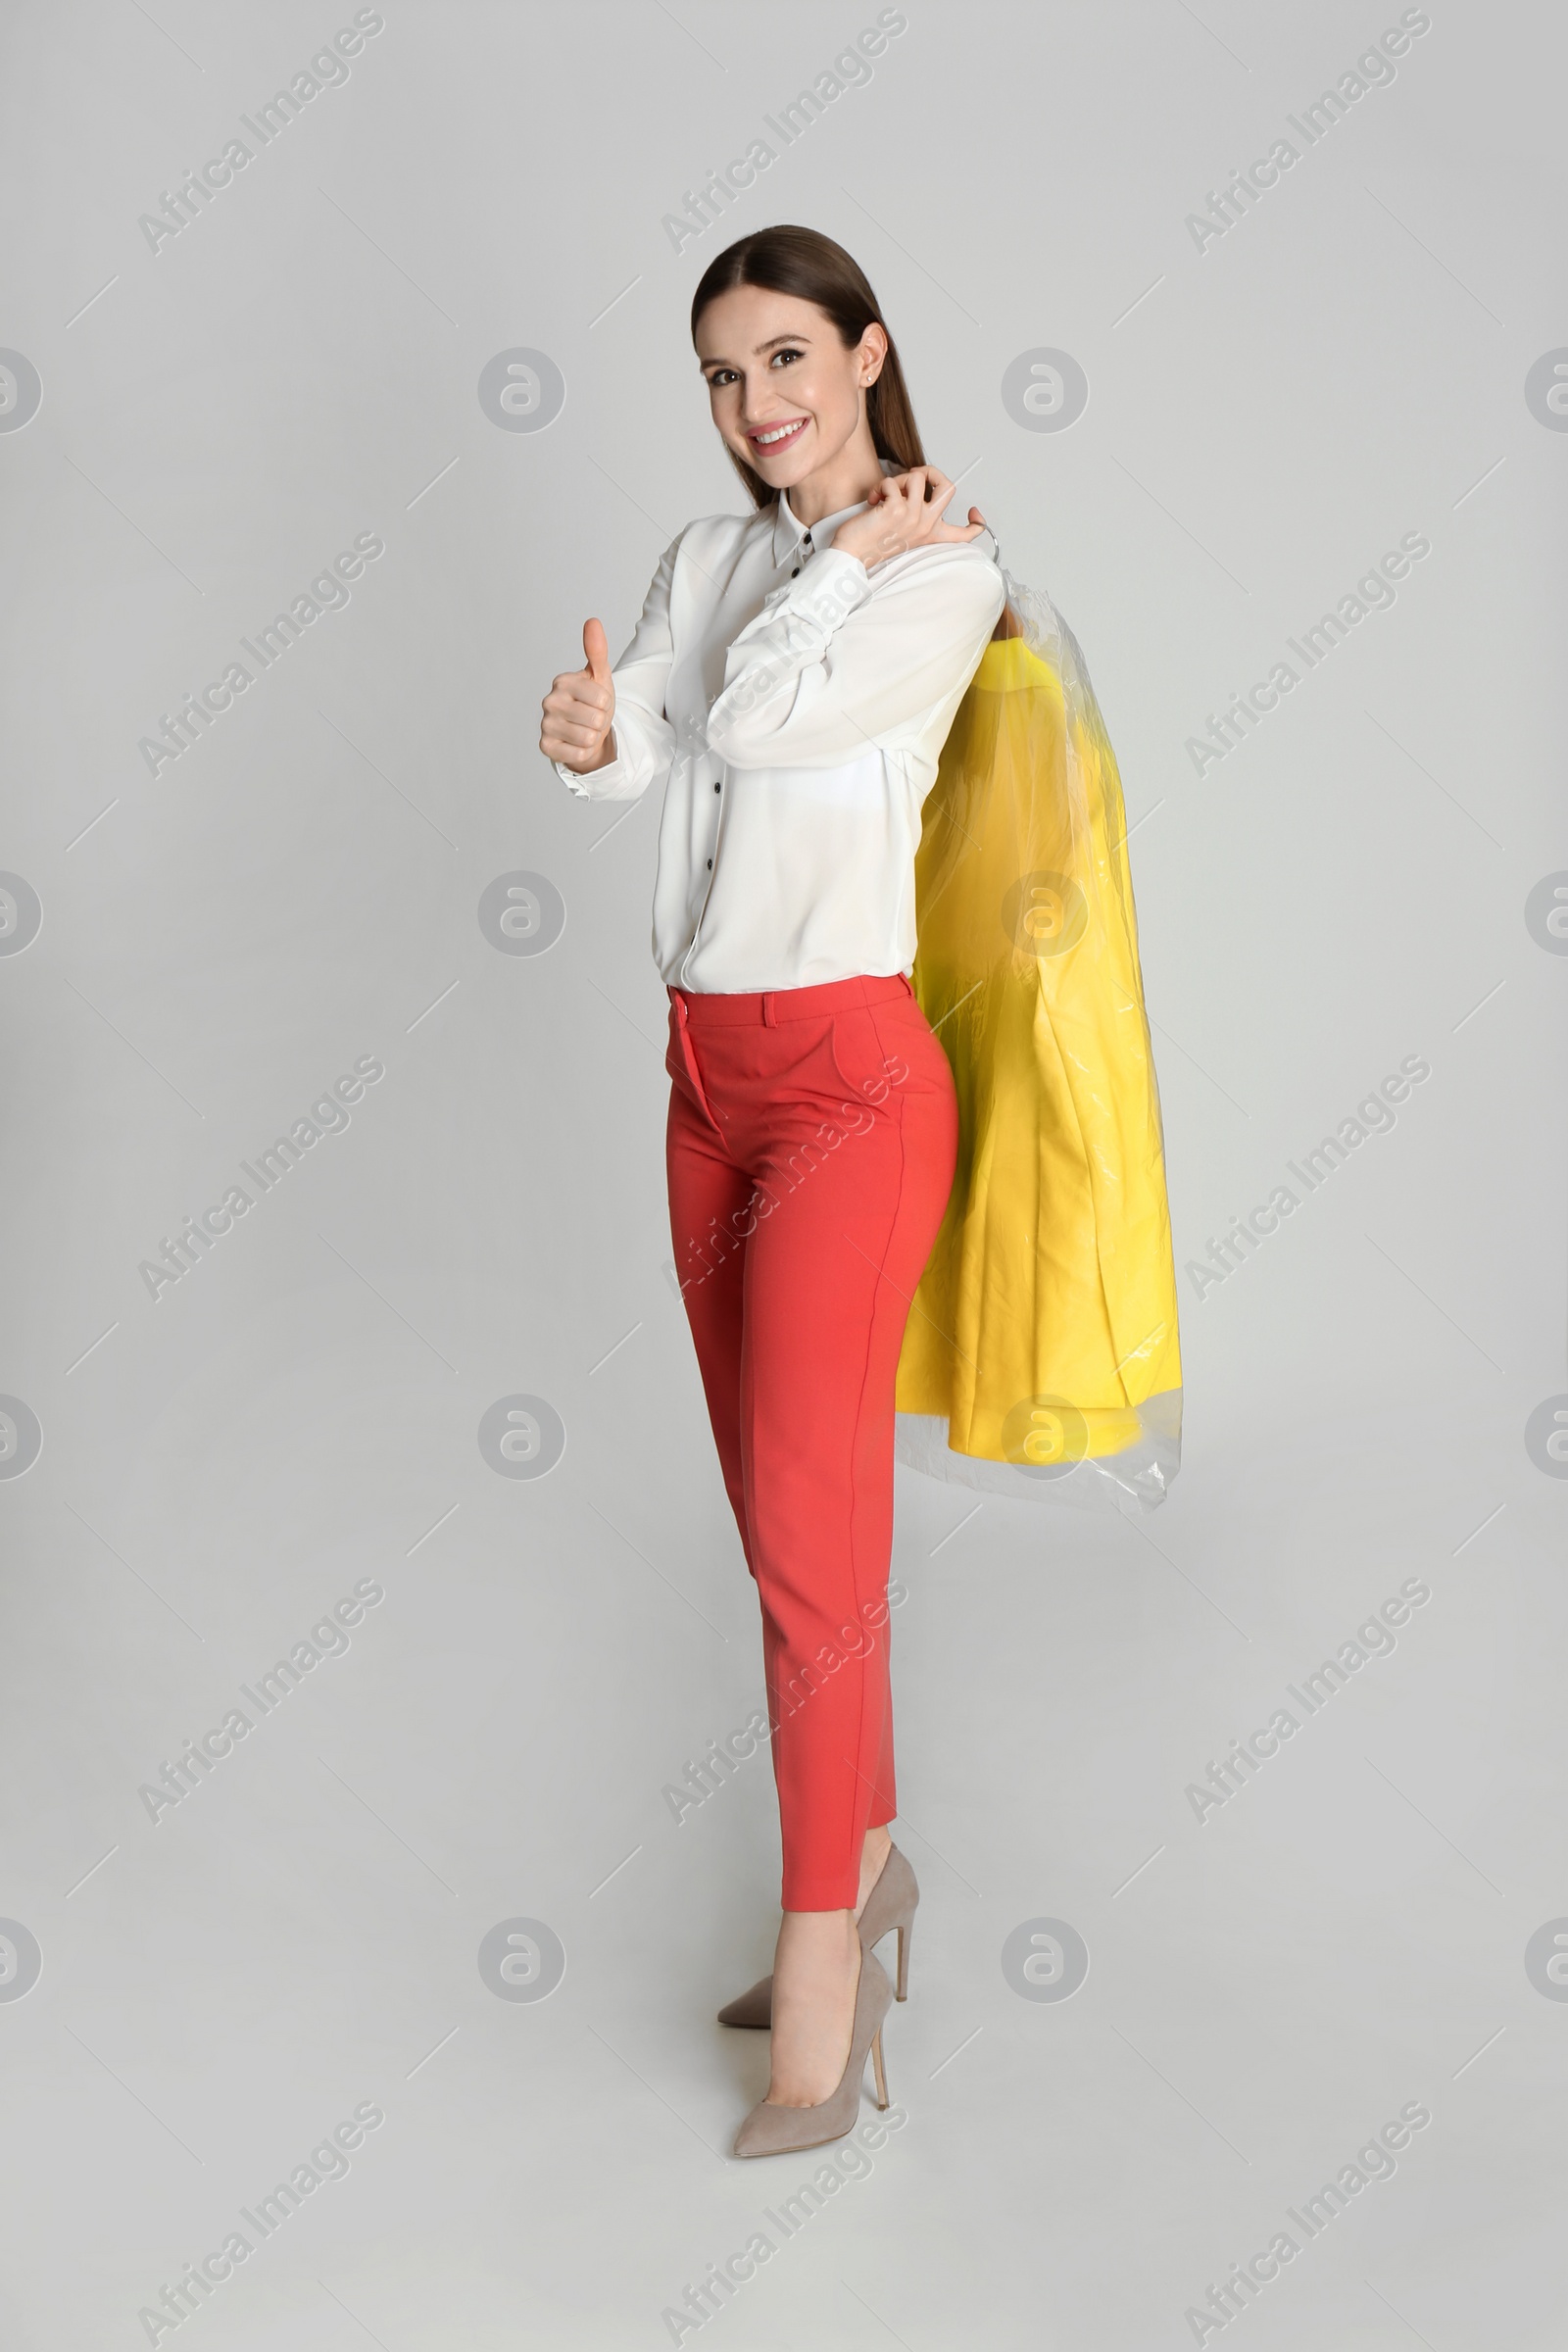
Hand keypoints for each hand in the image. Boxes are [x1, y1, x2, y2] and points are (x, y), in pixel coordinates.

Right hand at [540, 618, 615, 772]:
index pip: (602, 698)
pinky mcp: (545, 746)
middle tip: (592, 718)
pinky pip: (577, 754)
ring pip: (587, 738)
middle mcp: (549, 701)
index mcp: (563, 681)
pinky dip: (583, 752)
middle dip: (600, 722)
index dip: (607, 704)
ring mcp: (545, 724)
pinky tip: (576, 743)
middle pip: (595, 719)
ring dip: (592, 738)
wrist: (586, 731)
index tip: (598, 702)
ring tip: (585, 730)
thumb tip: (592, 621)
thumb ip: (596, 651)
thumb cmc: (593, 702)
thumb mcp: (600, 676)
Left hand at [832, 468, 987, 572]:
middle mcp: (927, 526)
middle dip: (931, 472)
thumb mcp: (903, 531)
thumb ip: (918, 513)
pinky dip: (880, 486)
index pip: (966, 534)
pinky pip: (892, 481)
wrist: (852, 554)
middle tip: (913, 479)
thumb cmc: (873, 541)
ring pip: (918, 477)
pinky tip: (873, 500)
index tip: (973, 512)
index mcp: (931, 534)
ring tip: (886, 493)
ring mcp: (913, 518)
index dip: (978, 522)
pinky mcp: (896, 510)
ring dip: (899, 478)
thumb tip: (921, 484)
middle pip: (949, 487)